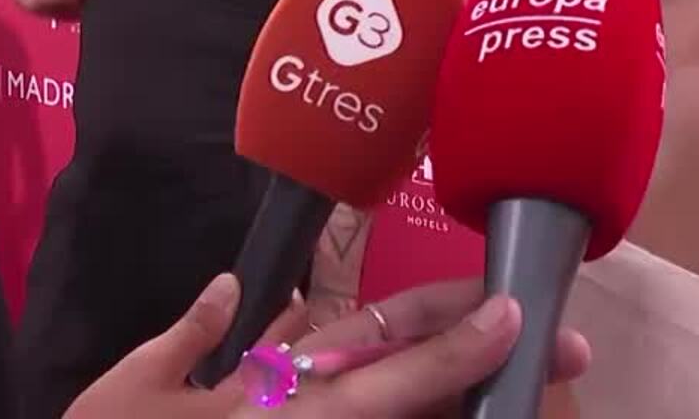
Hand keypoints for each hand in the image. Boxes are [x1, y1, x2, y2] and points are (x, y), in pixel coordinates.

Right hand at [65, 274, 307, 418]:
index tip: (287, 292)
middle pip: (291, 378)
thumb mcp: (149, 368)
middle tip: (281, 313)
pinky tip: (246, 378)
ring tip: (266, 343)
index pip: (280, 349)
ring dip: (279, 371)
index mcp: (237, 401)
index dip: (289, 315)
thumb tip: (231, 285)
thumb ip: (197, 329)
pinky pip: (257, 412)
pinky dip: (260, 393)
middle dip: (292, 345)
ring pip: (279, 399)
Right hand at [66, 274, 590, 418]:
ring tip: (536, 370)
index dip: (457, 344)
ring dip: (467, 393)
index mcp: (282, 412)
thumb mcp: (128, 396)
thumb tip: (227, 291)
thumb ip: (187, 338)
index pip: (387, 374)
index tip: (515, 312)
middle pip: (422, 400)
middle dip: (499, 373)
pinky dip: (415, 395)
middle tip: (570, 348)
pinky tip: (473, 396)